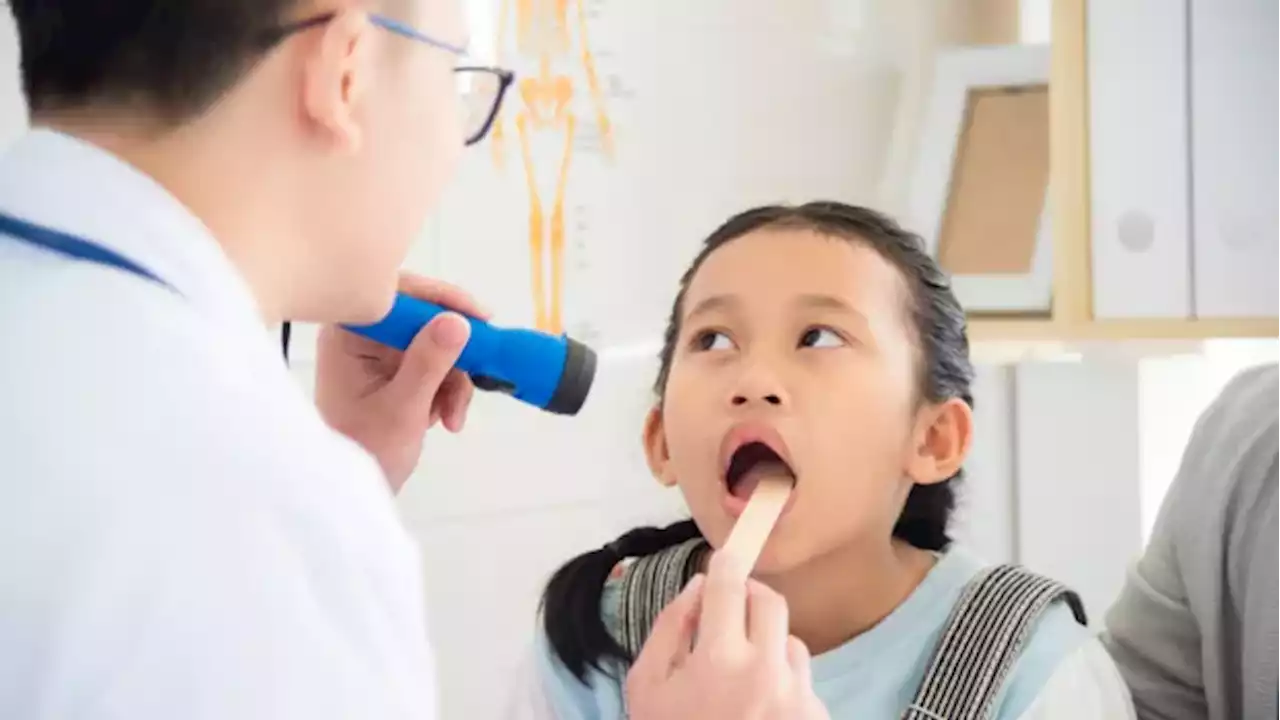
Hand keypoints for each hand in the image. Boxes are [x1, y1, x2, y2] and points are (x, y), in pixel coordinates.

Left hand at [314, 274, 488, 492]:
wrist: (353, 492)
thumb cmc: (364, 452)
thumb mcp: (401, 408)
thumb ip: (428, 363)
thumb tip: (457, 322)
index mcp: (349, 335)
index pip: (398, 294)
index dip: (441, 300)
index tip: (477, 319)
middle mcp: (364, 336)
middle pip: (425, 318)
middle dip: (454, 353)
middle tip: (478, 370)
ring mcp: (381, 354)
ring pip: (438, 344)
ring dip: (455, 380)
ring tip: (452, 417)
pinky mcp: (398, 372)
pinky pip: (438, 365)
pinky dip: (449, 391)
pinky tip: (445, 419)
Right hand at [625, 552, 829, 719]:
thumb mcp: (647, 686)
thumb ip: (671, 628)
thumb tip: (700, 587)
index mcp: (719, 661)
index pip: (730, 584)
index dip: (725, 566)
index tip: (723, 562)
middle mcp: (767, 674)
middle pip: (770, 602)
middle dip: (748, 599)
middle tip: (729, 611)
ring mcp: (798, 700)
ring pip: (790, 643)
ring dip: (766, 646)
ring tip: (739, 680)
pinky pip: (803, 683)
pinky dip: (782, 685)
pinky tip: (757, 712)